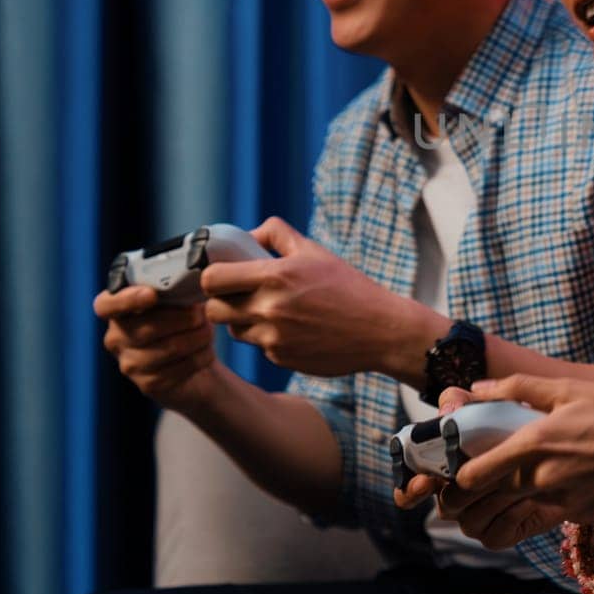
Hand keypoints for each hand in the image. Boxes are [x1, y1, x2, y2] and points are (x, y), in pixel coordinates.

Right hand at [96, 285, 219, 412]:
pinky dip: (198, 358)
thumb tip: (193, 276)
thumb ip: (176, 288)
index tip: (151, 294)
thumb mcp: (181, 300)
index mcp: (118, 311)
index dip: (126, 299)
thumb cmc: (186, 320)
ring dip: (196, 338)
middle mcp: (116, 338)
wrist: (198, 360)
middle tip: (201, 314)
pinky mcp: (148, 384)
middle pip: (144, 328)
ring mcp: (129, 364)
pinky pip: (176, 370)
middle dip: (181, 319)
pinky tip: (206, 352)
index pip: (106, 305)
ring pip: (166, 349)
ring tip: (208, 331)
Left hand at [200, 217, 443, 378]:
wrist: (380, 331)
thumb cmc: (349, 287)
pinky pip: (258, 347)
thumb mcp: (315, 251)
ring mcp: (274, 338)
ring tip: (270, 312)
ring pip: (233, 331)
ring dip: (243, 321)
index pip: (212, 279)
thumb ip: (276, 234)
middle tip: (240, 295)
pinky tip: (294, 330)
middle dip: (222, 301)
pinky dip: (268, 338)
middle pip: (214, 310)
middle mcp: (270, 309)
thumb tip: (247, 236)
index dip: (212, 276)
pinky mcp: (280, 359)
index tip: (223, 275)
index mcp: (276, 276)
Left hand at [408, 376, 593, 549]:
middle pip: (483, 502)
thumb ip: (516, 388)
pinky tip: (510, 518)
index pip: (475, 473)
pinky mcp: (579, 514)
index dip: (454, 477)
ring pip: (505, 523)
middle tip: (450, 499)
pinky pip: (535, 527)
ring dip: (482, 522)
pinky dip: (515, 527)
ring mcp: (562, 501)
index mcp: (535, 441)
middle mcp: (544, 476)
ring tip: (474, 514)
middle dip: (459, 504)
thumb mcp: (568, 387)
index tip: (449, 472)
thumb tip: (475, 389)